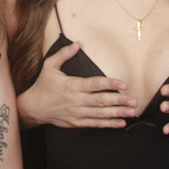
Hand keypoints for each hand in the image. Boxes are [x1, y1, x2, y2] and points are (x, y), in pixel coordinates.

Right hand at [19, 40, 137, 128]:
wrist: (34, 107)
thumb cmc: (43, 85)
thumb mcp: (49, 66)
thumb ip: (64, 54)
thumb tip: (77, 44)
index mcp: (72, 85)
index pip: (94, 84)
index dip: (110, 84)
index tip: (123, 84)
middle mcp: (76, 100)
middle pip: (101, 101)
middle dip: (119, 101)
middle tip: (133, 101)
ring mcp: (77, 113)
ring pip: (100, 114)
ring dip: (117, 113)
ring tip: (131, 112)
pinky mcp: (77, 122)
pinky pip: (95, 124)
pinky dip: (108, 124)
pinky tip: (120, 123)